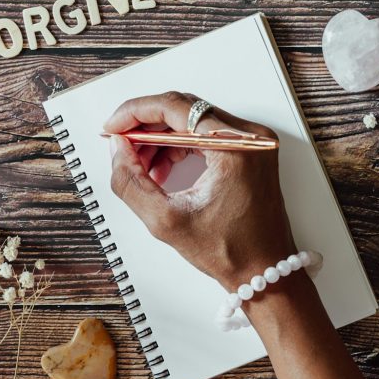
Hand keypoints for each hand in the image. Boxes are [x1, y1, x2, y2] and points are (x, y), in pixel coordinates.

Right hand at [104, 92, 296, 289]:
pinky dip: (181, 146)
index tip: (113, 127)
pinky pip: (208, 135)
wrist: (265, 271)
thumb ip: (130, 182)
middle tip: (122, 148)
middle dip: (146, 128)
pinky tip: (163, 169)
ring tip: (142, 168)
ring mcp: (254, 143)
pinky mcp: (252, 152)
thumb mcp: (166, 220)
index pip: (176, 107)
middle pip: (185, 110)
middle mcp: (251, 137)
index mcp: (236, 147)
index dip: (136, 113)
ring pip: (194, 121)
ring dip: (162, 139)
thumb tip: (117, 150)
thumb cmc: (231, 251)